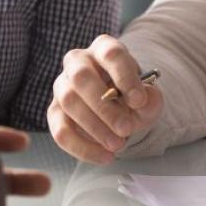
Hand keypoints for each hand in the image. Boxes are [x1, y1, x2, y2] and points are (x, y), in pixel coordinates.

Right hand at [47, 34, 162, 163]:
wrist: (119, 111)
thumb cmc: (131, 97)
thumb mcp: (147, 97)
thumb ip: (151, 99)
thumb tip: (145, 100)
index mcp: (103, 49)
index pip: (111, 54)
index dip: (125, 77)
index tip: (139, 100)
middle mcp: (77, 62)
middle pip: (82, 76)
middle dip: (105, 106)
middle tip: (126, 129)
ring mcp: (62, 85)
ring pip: (68, 101)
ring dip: (94, 127)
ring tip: (117, 145)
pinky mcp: (54, 111)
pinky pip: (60, 130)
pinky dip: (82, 147)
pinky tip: (104, 156)